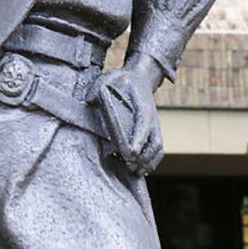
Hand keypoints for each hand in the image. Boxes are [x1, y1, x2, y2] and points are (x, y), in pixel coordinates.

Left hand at [87, 52, 165, 175]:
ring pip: (157, 147)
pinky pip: (158, 149)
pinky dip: (153, 161)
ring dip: (148, 161)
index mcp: (142, 105)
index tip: (130, 152)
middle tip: (129, 165)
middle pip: (154, 141)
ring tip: (134, 171)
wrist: (139, 79)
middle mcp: (152, 118)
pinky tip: (141, 169)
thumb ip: (99, 88)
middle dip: (143, 156)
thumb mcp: (110, 77)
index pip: (143, 123)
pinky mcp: (153, 132)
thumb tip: (89, 101)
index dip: (138, 139)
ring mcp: (154, 126)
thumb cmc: (122, 80)